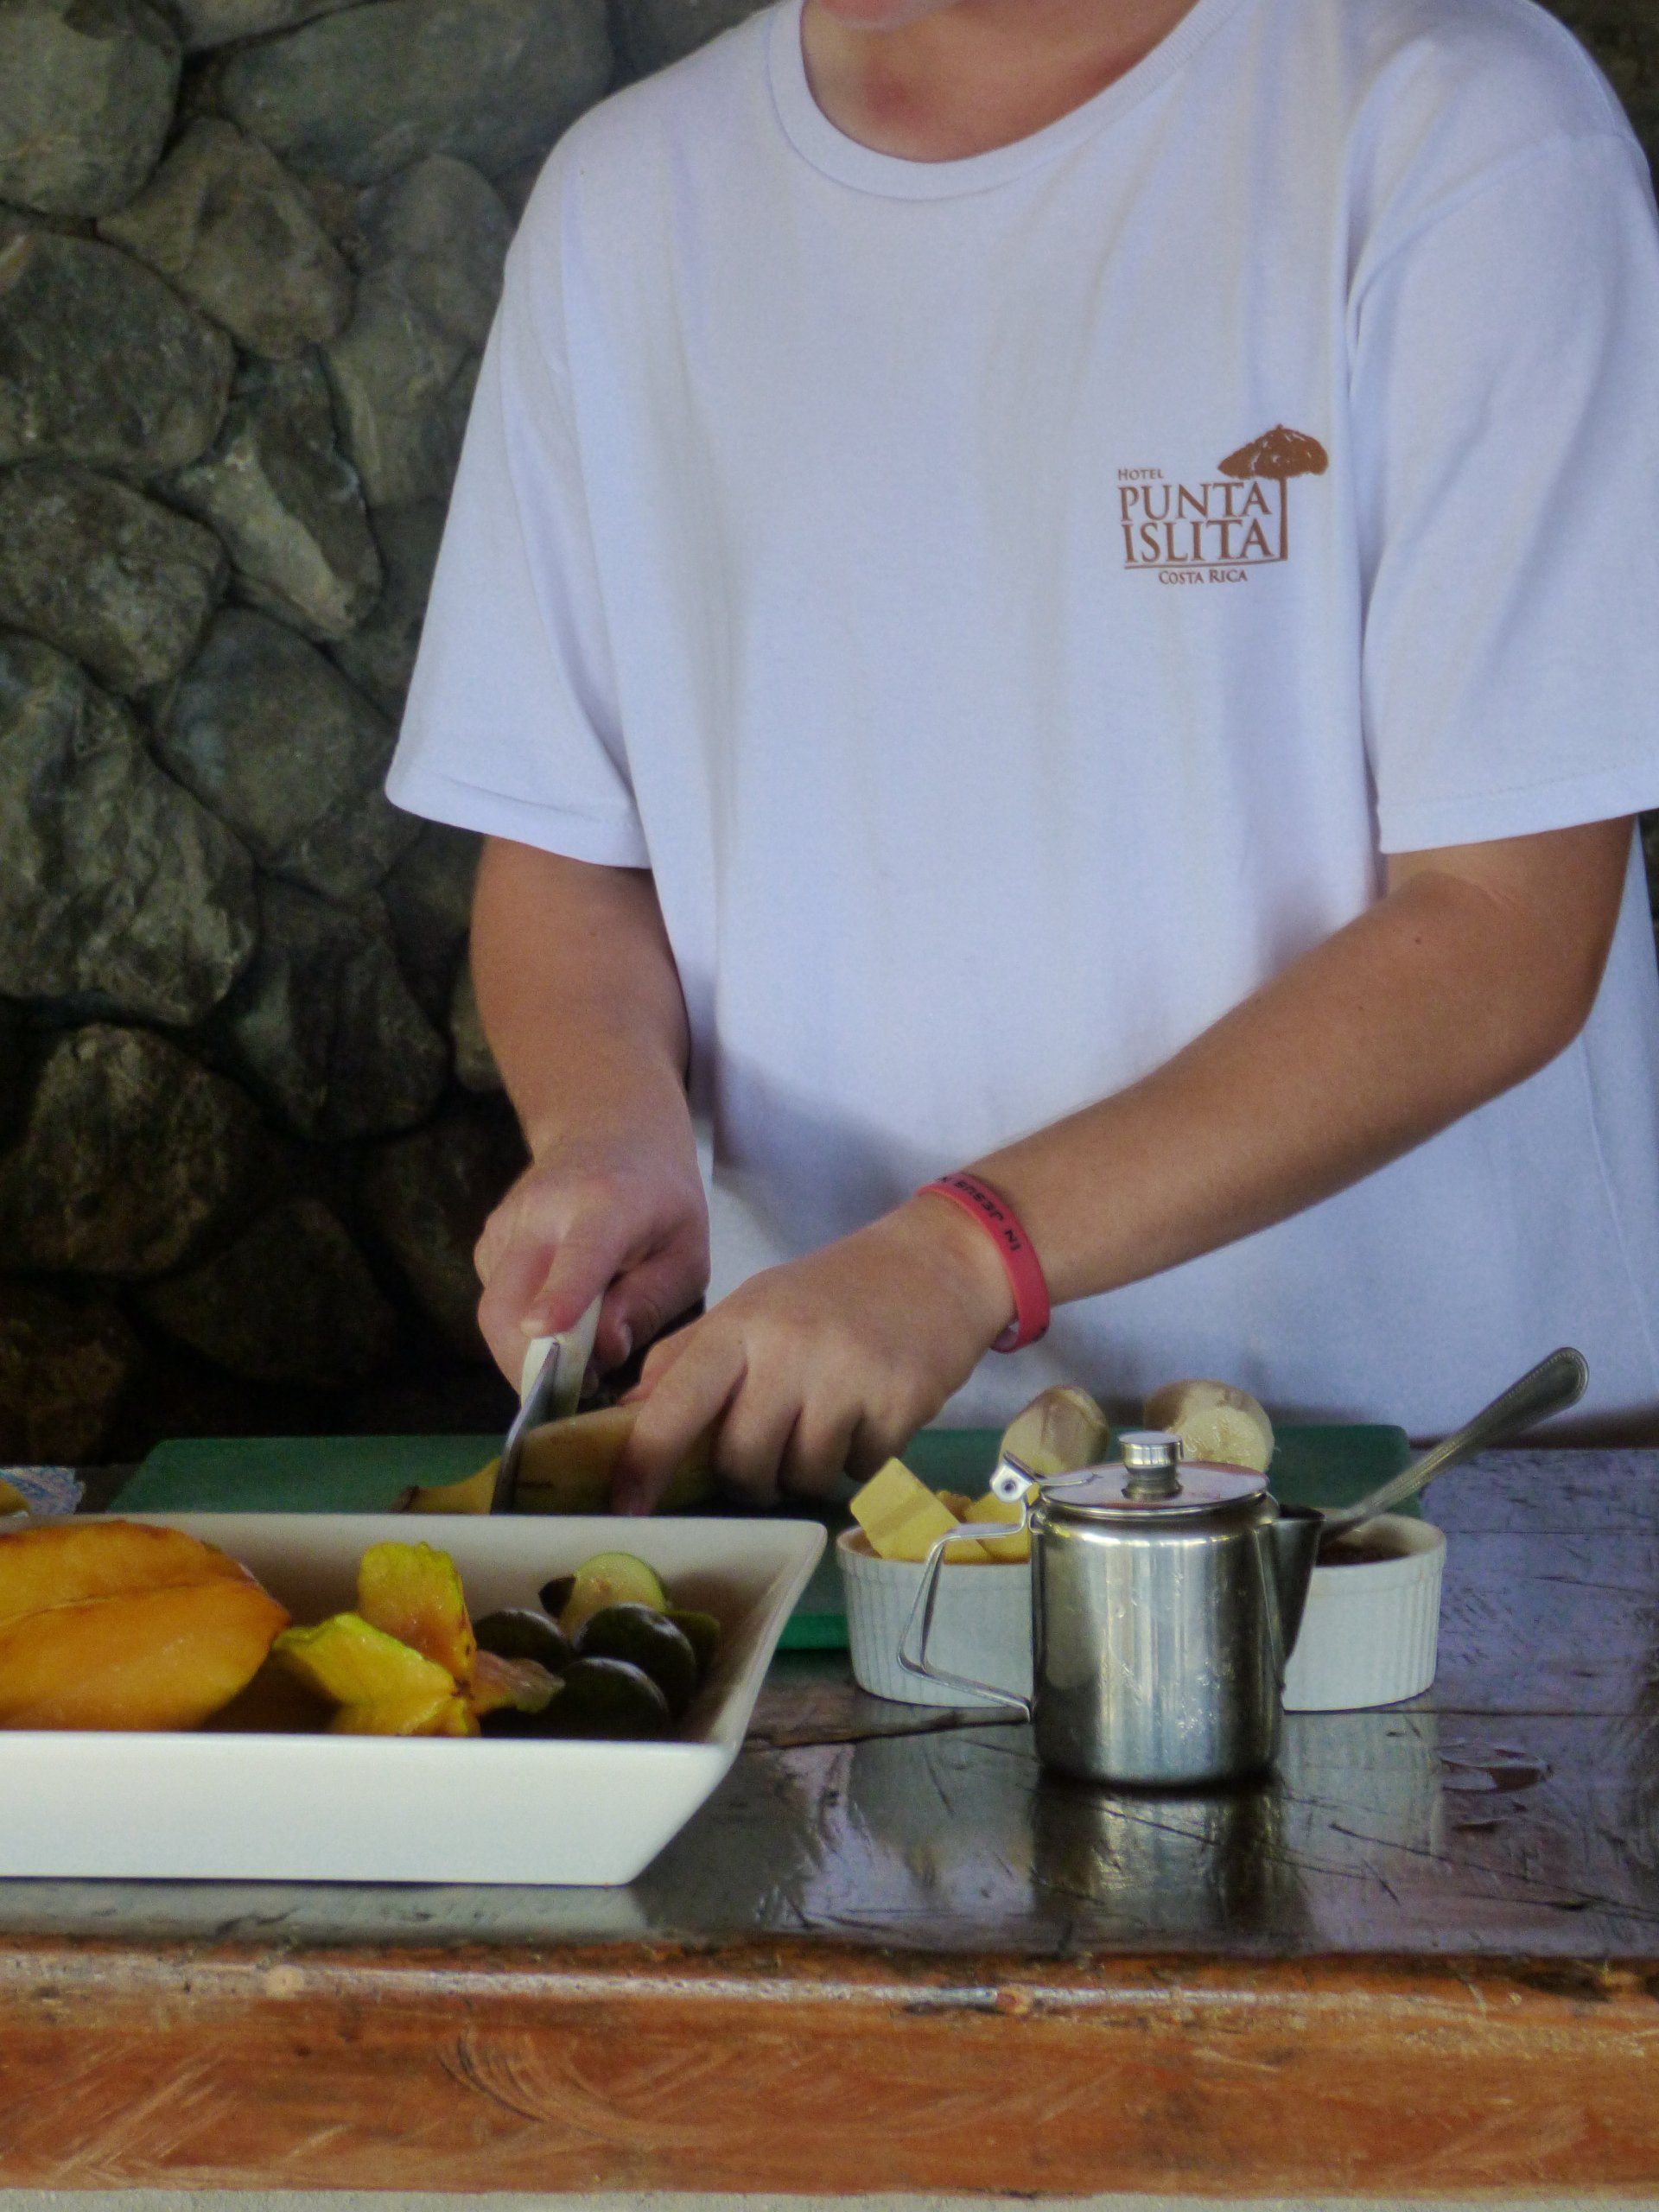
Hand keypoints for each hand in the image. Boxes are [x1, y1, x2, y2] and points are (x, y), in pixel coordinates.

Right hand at [474, 1124, 708, 1385]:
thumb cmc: (660, 1198)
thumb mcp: (685, 1252)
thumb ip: (650, 1303)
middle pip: (509, 1303)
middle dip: (528, 1366)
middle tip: (571, 1393)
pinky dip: (518, 1330)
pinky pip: (494, 1302)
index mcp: (607, 1206)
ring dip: (524, 1353)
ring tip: (574, 1360)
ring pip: (494, 1311)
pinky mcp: (487, 1242)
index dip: (561, 1296)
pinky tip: (557, 1324)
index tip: (543, 1330)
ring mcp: (505, 1224)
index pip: (580, 1255)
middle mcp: (543, 1210)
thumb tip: (603, 1352)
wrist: (609, 1131)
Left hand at [612, 1195, 1014, 1510]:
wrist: (938, 1261)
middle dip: (751, 1476)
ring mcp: (845, 1377)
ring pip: (801, 1476)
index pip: (675, 1403)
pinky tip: (870, 1415)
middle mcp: (787, 1349)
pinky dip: (861, 1459)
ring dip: (810, 1469)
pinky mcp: (899, 1403)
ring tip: (829, 1424)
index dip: (644, 1461)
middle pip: (741, 1460)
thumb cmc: (834, 1292)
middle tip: (772, 1454)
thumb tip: (628, 1412)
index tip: (628, 1505)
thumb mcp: (754, 1305)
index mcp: (740, 1324)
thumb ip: (689, 1355)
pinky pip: (859, 1471)